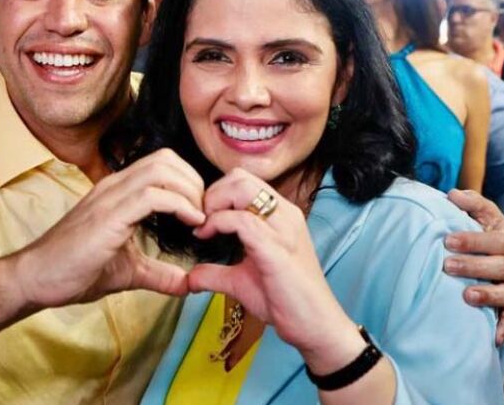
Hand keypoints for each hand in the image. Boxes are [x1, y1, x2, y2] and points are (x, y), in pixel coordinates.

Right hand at [12, 149, 205, 310]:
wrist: (36, 278)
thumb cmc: (74, 270)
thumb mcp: (128, 271)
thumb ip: (158, 274)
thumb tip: (187, 284)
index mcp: (119, 192)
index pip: (162, 165)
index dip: (190, 182)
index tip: (202, 213)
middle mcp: (114, 186)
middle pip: (166, 159)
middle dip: (195, 182)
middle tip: (205, 214)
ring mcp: (110, 197)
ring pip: (161, 169)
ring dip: (190, 191)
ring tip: (199, 218)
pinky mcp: (107, 216)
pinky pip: (151, 195)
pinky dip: (178, 204)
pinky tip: (190, 223)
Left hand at [187, 168, 361, 368]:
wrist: (315, 326)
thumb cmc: (285, 301)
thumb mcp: (241, 281)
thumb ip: (215, 273)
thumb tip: (189, 277)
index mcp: (280, 215)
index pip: (243, 180)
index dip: (215, 194)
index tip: (201, 219)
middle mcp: (284, 214)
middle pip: (240, 177)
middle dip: (211, 193)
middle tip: (199, 221)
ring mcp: (283, 228)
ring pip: (242, 187)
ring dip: (213, 203)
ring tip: (204, 227)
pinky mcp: (276, 248)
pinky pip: (241, 220)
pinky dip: (217, 223)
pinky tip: (207, 237)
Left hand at [445, 188, 503, 343]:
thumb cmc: (490, 232)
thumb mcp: (485, 214)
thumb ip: (472, 203)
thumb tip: (453, 194)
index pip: (495, 239)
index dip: (473, 240)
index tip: (448, 240)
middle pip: (500, 266)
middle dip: (475, 266)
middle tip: (448, 266)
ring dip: (489, 296)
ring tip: (467, 296)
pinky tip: (493, 336)